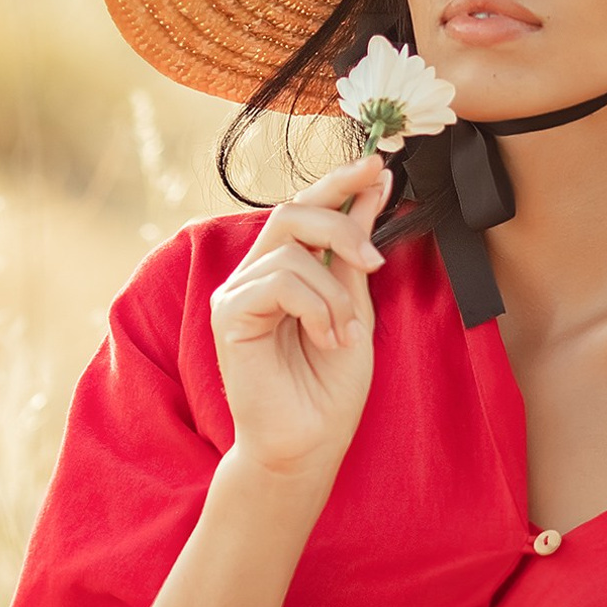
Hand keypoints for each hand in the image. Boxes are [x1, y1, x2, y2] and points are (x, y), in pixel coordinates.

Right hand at [209, 155, 389, 483]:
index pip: (307, 207)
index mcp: (285, 269)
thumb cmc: (329, 387)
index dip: (340, 181)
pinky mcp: (227, 315)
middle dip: (342, 223)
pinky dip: (316, 309)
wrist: (310, 443)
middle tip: (373, 262)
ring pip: (292, 252)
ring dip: (334, 294)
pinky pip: (279, 282)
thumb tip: (374, 190)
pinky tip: (325, 340)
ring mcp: (236, 293)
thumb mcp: (355, 307)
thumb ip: (355, 253)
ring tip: (343, 336)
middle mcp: (255, 274)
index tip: (379, 164)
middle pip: (293, 211)